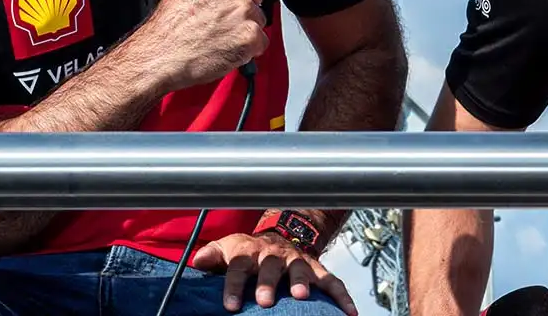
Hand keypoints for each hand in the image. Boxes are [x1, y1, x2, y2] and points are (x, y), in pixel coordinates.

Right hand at [129, 0, 268, 91]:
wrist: (162, 52)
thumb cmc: (169, 22)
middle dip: (244, 9)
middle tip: (223, 21)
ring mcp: (244, 9)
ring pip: (258, 19)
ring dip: (246, 29)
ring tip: (221, 37)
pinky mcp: (250, 34)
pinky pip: (261, 41)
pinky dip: (249, 49)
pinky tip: (229, 48)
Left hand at [191, 232, 355, 314]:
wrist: (278, 239)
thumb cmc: (247, 252)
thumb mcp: (227, 249)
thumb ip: (212, 255)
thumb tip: (197, 260)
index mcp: (249, 251)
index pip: (238, 266)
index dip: (234, 285)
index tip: (230, 306)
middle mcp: (274, 255)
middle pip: (270, 267)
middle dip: (267, 283)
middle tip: (265, 301)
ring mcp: (297, 261)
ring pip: (300, 269)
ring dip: (302, 281)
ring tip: (302, 296)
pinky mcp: (317, 269)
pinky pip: (332, 282)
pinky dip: (342, 296)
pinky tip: (350, 313)